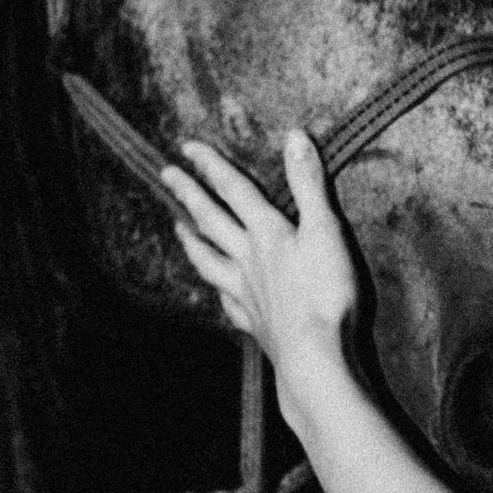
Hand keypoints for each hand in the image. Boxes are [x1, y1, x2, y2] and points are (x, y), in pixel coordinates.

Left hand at [161, 130, 358, 396]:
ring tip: (178, 228)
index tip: (186, 148)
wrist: (314, 356)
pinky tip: (216, 289)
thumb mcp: (325, 230)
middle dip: (190, 195)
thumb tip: (296, 136)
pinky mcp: (253, 322)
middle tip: (167, 175)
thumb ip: (309, 184)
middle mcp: (247, 259)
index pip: (234, 190)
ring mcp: (245, 292)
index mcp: (266, 233)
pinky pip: (226, 300)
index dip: (211, 166)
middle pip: (211, 221)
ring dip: (192, 241)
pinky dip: (217, 289)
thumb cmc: (324, 293)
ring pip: (209, 260)